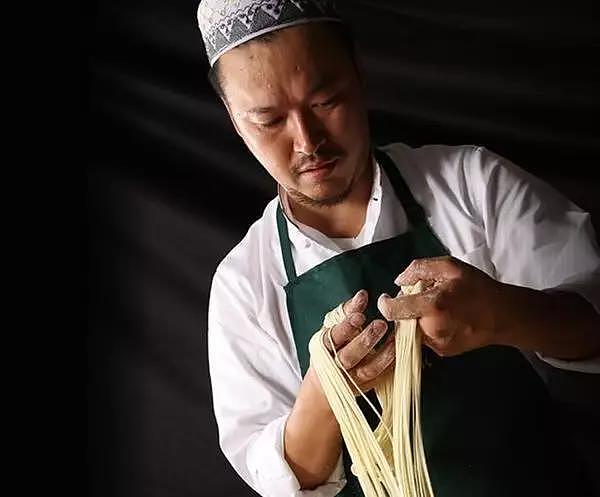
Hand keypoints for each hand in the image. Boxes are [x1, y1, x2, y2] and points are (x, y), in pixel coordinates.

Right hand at [319, 289, 393, 394]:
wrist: (323, 387)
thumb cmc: (330, 349)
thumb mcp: (331, 329)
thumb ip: (346, 312)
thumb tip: (362, 295)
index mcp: (324, 348)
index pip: (334, 337)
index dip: (346, 327)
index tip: (360, 315)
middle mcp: (337, 366)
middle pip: (350, 356)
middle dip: (365, 340)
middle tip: (380, 324)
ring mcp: (353, 379)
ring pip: (369, 369)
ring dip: (384, 353)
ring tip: (395, 338)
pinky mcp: (367, 386)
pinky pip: (382, 377)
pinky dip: (392, 364)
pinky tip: (400, 350)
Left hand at [377, 255, 502, 356]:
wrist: (503, 316)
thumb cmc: (478, 288)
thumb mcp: (450, 267)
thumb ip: (420, 269)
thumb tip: (398, 281)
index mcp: (433, 305)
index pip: (393, 309)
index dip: (385, 303)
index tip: (385, 298)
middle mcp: (431, 328)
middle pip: (402, 319)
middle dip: (406, 307)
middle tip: (423, 296)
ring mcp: (436, 343)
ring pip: (412, 329)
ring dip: (416, 317)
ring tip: (437, 307)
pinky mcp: (441, 352)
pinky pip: (424, 338)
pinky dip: (427, 327)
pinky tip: (444, 319)